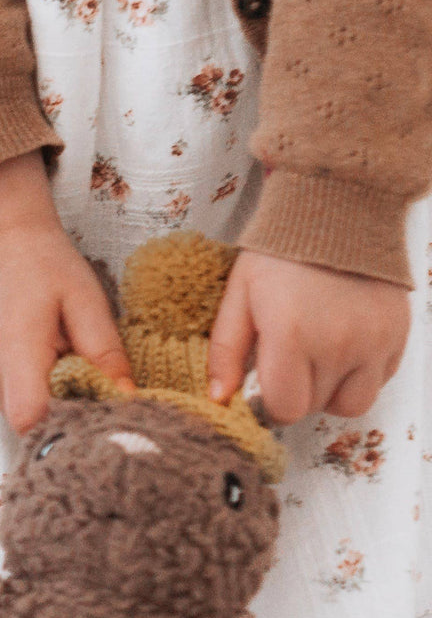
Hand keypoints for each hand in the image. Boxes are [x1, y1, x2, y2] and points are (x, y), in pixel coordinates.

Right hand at [0, 151, 135, 435]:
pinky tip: (50, 362)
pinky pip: (20, 405)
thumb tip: (126, 398)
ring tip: (65, 358)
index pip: (32, 419)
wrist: (5, 245)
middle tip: (91, 373)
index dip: (69, 423)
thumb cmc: (46, 266)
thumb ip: (105, 354)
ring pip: (29, 418)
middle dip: (70, 409)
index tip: (99, 407)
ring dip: (56, 400)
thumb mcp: (87, 302)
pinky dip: (42, 393)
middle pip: (36, 423)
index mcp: (13, 354)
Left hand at [207, 250, 409, 424]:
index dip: (270, 403)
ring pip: (352, 404)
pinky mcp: (398, 333)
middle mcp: (338, 344)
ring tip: (317, 359)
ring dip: (330, 392)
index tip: (265, 383)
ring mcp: (374, 341)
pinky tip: (343, 346)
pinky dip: (360, 374)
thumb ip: (225, 352)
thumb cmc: (280, 254)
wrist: (338, 209)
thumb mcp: (239, 297)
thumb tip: (219, 399)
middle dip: (297, 394)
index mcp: (292, 336)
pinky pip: (380, 380)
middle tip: (288, 362)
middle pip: (314, 407)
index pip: (285, 408)